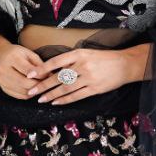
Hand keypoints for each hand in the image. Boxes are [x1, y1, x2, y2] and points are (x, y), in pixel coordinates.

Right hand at [0, 40, 46, 98]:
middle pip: (25, 83)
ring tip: (41, 85)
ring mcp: (2, 81)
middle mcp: (4, 70)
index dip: (40, 74)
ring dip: (35, 91)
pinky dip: (29, 94)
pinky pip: (20, 96)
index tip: (48, 75)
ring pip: (23, 92)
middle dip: (39, 84)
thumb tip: (50, 76)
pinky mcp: (3, 88)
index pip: (28, 70)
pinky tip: (33, 89)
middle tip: (47, 82)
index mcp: (11, 58)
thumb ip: (39, 64)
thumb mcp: (28, 53)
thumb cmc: (17, 54)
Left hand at [24, 48, 139, 103]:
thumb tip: (55, 68)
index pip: (55, 61)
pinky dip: (64, 100)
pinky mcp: (94, 89)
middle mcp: (82, 65)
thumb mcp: (87, 53)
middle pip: (58, 77)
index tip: (30, 74)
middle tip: (31, 91)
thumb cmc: (104, 58)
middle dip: (43, 85)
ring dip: (51, 94)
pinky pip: (76, 96)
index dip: (41, 69)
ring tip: (41, 99)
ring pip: (65, 88)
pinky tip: (56, 102)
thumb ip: (72, 60)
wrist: (125, 64)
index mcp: (79, 54)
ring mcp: (89, 78)